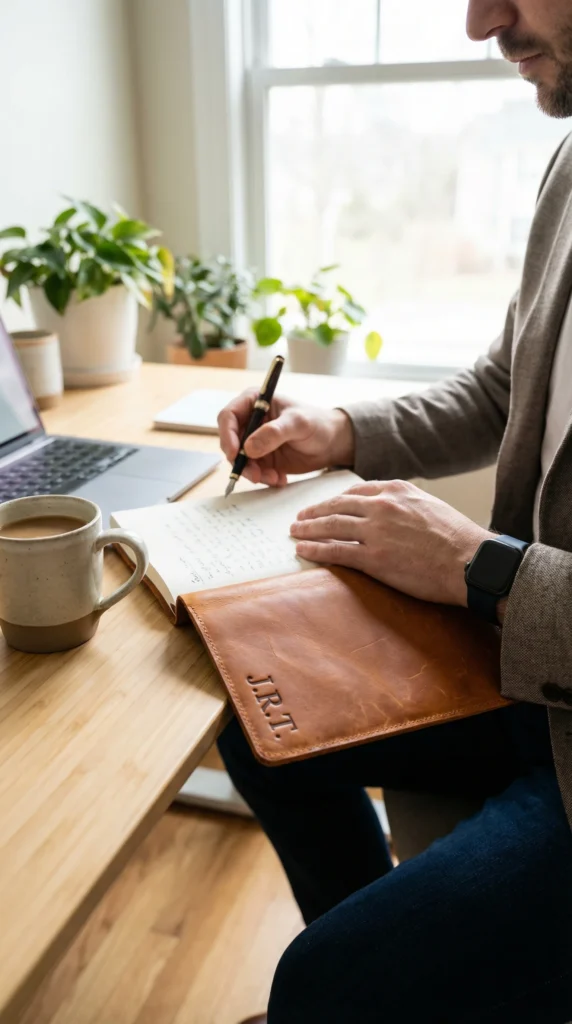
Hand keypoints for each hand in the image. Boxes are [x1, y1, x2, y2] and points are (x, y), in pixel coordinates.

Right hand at [218, 390, 354, 485]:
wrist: (331, 442)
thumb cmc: (317, 422)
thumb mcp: (298, 423)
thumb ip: (274, 433)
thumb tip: (249, 448)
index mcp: (254, 401)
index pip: (228, 416)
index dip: (228, 435)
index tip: (235, 454)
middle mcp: (250, 421)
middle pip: (230, 442)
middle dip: (240, 461)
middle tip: (255, 474)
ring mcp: (254, 441)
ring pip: (240, 461)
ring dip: (253, 473)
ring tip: (275, 478)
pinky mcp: (261, 458)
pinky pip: (253, 471)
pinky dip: (264, 478)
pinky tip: (280, 479)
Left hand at [290, 479, 490, 605]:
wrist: (470, 561)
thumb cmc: (457, 538)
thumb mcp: (430, 507)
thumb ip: (406, 504)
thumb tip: (393, 512)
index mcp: (397, 490)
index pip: (357, 490)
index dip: (336, 499)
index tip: (325, 505)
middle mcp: (382, 506)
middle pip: (337, 505)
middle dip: (315, 512)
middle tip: (300, 518)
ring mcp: (376, 531)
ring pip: (331, 525)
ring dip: (308, 529)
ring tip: (295, 532)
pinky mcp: (373, 558)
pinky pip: (335, 551)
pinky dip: (315, 549)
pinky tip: (302, 550)